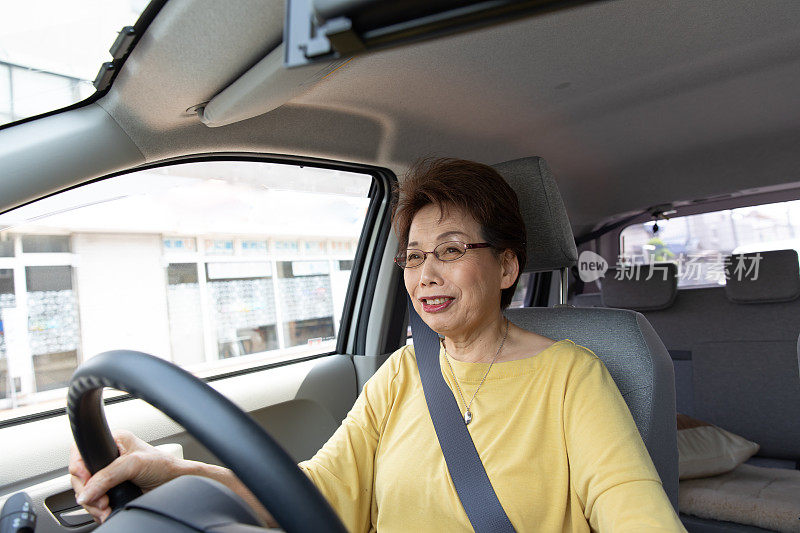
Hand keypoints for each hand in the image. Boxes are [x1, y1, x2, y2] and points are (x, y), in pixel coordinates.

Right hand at [69, 429, 184, 523]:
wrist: (175, 483)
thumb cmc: (163, 465)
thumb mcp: (134, 465)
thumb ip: (108, 476)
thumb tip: (86, 492)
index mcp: (114, 441)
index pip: (82, 452)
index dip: (79, 469)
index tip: (84, 484)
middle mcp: (109, 457)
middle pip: (81, 476)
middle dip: (87, 491)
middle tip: (100, 500)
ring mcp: (110, 474)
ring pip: (86, 491)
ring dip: (92, 503)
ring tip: (105, 507)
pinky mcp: (112, 489)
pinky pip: (95, 500)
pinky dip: (97, 509)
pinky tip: (106, 510)